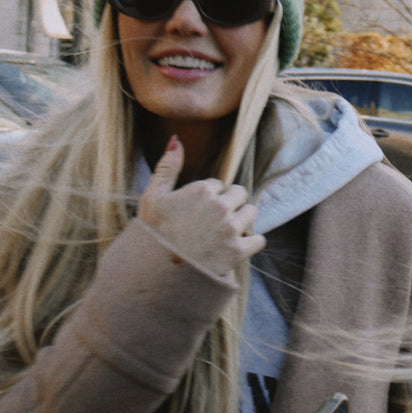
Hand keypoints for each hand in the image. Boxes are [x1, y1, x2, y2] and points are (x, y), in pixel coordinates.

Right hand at [137, 136, 264, 276]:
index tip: (195, 211)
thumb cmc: (152, 234)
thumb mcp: (152, 196)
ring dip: (242, 221)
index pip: (218, 184)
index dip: (208, 197)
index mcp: (201, 190)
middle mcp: (220, 206)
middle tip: (213, 222)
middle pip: (240, 194)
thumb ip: (167, 166)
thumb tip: (176, 139)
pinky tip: (235, 246)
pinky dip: (251, 242)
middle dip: (230, 205)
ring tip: (224, 233)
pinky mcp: (238, 251)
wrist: (155, 273)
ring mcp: (231, 229)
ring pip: (252, 213)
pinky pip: (259, 239)